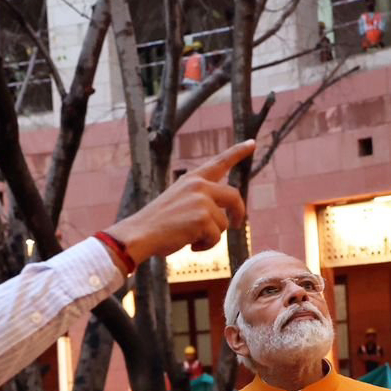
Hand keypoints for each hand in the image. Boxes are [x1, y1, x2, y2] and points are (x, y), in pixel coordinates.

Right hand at [105, 141, 254, 260]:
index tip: (251, 143)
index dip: (237, 152)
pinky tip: (189, 246)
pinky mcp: (203, 218)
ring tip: (190, 240)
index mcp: (191, 179)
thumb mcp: (178, 203)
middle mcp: (199, 185)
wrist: (139, 235)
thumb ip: (199, 201)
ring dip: (211, 237)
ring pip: (224, 223)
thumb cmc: (156, 225)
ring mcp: (202, 200)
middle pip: (234, 196)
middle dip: (240, 213)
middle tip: (239, 225)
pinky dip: (205, 246)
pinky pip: (216, 238)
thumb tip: (223, 217)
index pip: (219, 162)